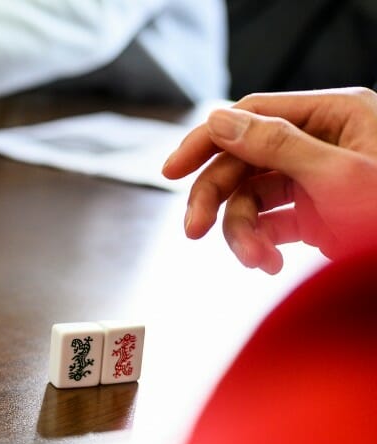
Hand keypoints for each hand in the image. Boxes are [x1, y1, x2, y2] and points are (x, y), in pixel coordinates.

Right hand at [162, 88, 376, 273]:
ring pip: (251, 199)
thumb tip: (218, 120)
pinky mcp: (315, 217)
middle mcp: (320, 144)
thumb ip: (274, 145)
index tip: (171, 170)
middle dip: (217, 200)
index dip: (207, 141)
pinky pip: (269, 226)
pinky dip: (261, 246)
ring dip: (242, 233)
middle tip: (191, 230)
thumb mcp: (337, 176)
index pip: (251, 115)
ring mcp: (316, 181)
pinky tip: (269, 263)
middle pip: (243, 162)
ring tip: (254, 260)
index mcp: (334, 115)